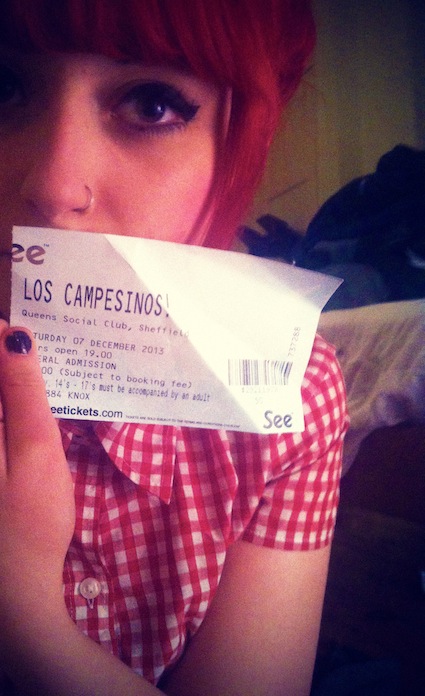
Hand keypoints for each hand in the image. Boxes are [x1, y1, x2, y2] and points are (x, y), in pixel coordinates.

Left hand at [0, 323, 74, 626]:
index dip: (0, 339)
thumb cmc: (29, 522)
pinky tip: (28, 414)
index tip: (30, 332)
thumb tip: (14, 334)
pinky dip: (13, 411)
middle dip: (10, 364)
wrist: (13, 590)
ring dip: (14, 388)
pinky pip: (2, 423)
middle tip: (39, 357)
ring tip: (39, 381)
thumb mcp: (36, 449)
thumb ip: (22, 390)